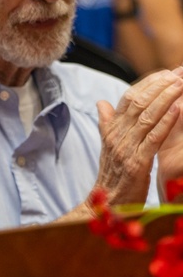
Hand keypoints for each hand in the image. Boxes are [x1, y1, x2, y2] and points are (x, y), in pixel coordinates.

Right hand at [96, 68, 182, 205]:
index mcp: (111, 130)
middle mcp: (116, 136)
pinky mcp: (137, 163)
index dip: (148, 83)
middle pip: (139, 102)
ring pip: (147, 116)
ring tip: (181, 84)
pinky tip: (179, 109)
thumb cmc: (112, 176)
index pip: (128, 98)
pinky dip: (167, 122)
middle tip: (180, 72)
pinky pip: (153, 138)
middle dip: (161, 85)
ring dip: (166, 98)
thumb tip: (101, 103)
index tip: (167, 72)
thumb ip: (106, 123)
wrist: (106, 204)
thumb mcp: (108, 147)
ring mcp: (126, 149)